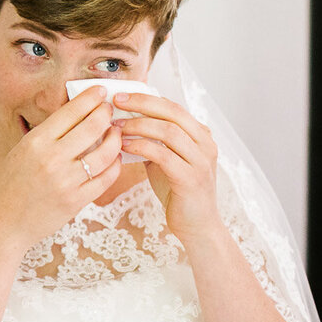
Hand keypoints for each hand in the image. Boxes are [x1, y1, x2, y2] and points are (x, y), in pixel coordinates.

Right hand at [0, 87, 122, 251]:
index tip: (100, 91)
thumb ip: (48, 135)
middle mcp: (52, 159)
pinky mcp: (77, 201)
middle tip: (110, 110)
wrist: (3, 223)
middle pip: (93, 126)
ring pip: (106, 152)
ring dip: (116, 139)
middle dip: (107, 114)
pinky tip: (113, 159)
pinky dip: (114, 165)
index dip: (91, 97)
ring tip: (115, 134)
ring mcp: (66, 181)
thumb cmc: (10, 185)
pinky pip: (106, 178)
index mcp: (35, 142)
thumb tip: (77, 114)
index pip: (71, 111)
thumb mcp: (21, 152)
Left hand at [112, 92, 219, 240]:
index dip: (146, 99)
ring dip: (138, 126)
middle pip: (172, 113)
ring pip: (168, 131)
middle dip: (141, 105)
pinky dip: (141, 147)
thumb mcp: (165, 159)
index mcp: (200, 135)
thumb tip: (122, 121)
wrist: (196, 225)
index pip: (173, 106)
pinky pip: (163, 155)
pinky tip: (124, 146)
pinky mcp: (191, 178)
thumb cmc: (176, 190)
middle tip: (116, 103)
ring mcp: (201, 161)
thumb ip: (153, 140)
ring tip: (115, 127)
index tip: (120, 96)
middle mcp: (205, 144)